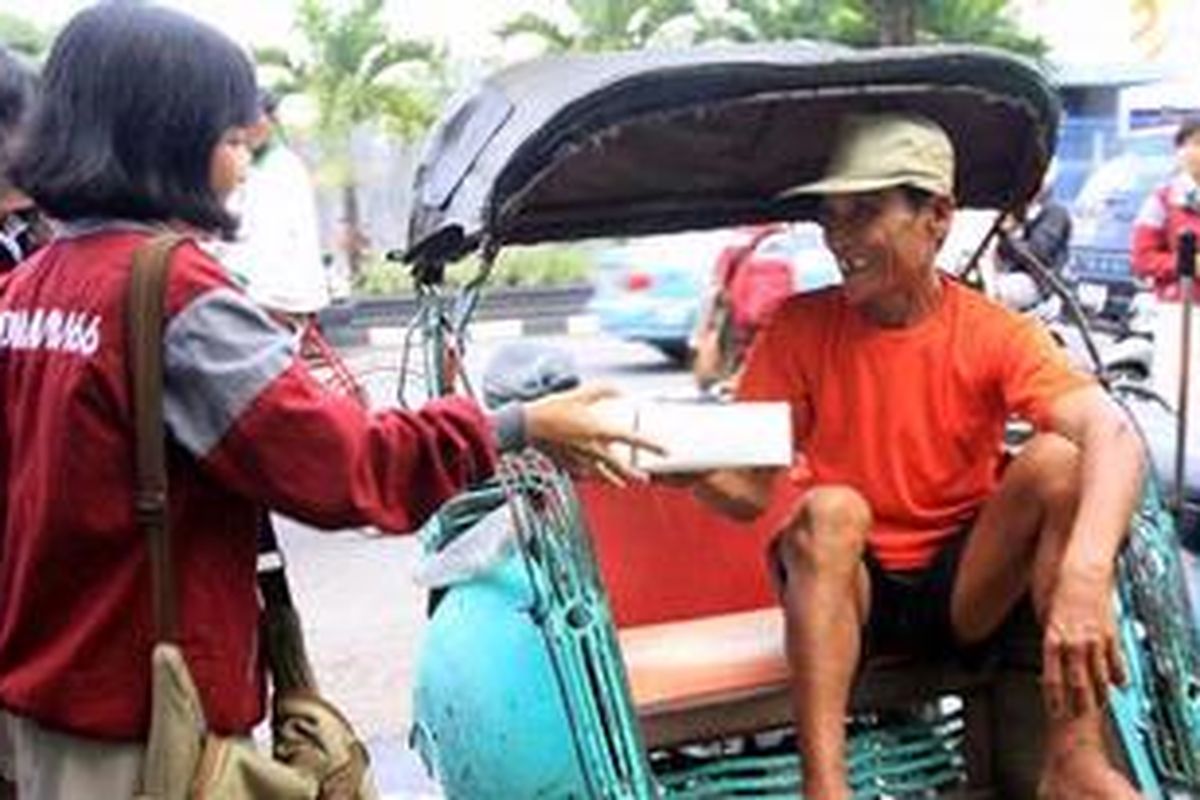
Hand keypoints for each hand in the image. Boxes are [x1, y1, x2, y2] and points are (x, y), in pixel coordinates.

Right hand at [524, 384, 665, 485]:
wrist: (526, 426)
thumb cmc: (552, 409)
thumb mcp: (580, 393)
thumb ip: (602, 390)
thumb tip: (618, 391)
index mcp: (599, 430)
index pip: (632, 440)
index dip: (651, 445)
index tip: (664, 451)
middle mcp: (593, 448)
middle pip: (619, 466)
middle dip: (633, 474)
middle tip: (644, 478)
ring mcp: (580, 459)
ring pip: (602, 474)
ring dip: (614, 478)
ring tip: (622, 483)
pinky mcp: (568, 464)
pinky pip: (584, 472)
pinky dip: (590, 473)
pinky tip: (593, 474)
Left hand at [1041, 567, 1126, 719]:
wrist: (1080, 571)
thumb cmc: (1057, 590)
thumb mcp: (1045, 617)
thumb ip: (1049, 639)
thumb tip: (1049, 658)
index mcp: (1052, 639)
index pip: (1052, 678)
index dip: (1055, 699)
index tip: (1056, 712)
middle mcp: (1073, 643)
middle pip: (1077, 683)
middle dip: (1078, 704)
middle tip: (1079, 719)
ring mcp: (1093, 639)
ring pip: (1098, 676)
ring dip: (1100, 694)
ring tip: (1100, 707)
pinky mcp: (1110, 633)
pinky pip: (1115, 661)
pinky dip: (1118, 675)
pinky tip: (1119, 685)